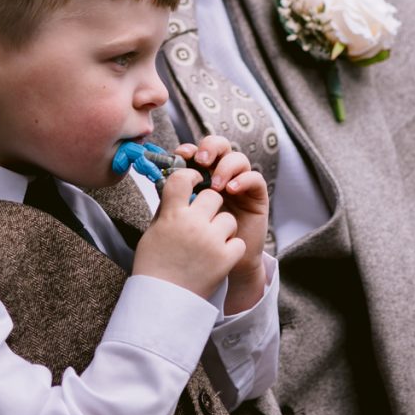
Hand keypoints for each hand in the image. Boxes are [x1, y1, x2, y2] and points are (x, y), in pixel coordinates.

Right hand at [134, 170, 241, 300]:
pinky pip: (237, 242)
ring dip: (222, 228)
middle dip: (210, 205)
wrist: (163, 301)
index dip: (191, 176)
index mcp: (172, 215)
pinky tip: (217, 257)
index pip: (183, 178)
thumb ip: (167, 209)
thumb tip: (177, 188)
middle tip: (204, 219)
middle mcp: (193, 223)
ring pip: (228, 219)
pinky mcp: (226, 258)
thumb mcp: (154, 232)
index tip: (195, 180)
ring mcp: (211, 240)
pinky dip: (230, 249)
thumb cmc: (154, 266)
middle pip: (212, 196)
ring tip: (209, 243)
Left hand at [177, 138, 268, 312]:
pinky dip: (243, 179)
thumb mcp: (181, 215)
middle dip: (211, 148)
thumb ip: (173, 196)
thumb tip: (158, 177)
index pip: (198, 152)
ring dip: (226, 167)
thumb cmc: (195, 241)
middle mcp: (222, 175)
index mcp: (202, 176)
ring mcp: (240, 184)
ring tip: (216, 185)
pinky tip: (231, 190)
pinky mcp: (256, 197)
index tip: (180, 154)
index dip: (191, 148)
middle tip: (201, 161)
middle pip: (221, 146)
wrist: (216, 268)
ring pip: (239, 159)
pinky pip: (255, 178)